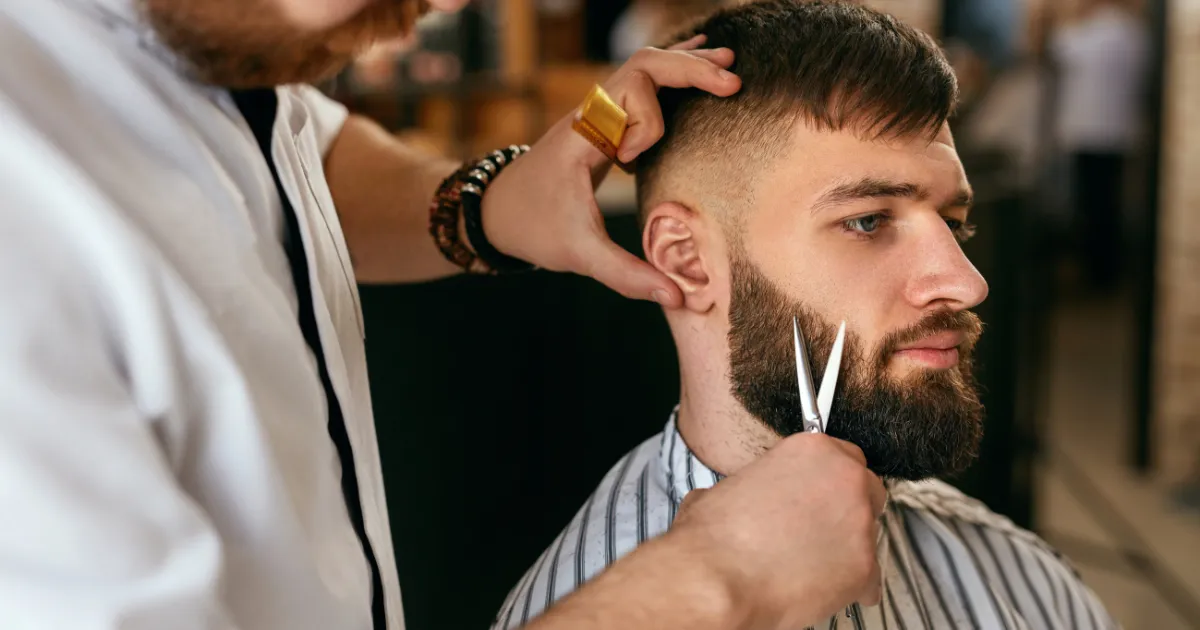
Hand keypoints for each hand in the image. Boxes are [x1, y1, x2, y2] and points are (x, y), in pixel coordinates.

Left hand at [480, 36, 739, 306]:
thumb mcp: (578, 255)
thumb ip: (626, 275)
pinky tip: (699, 70)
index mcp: (584, 133)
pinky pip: (642, 88)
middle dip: (690, 69)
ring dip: (685, 67)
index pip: (628, 87)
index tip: (630, 161)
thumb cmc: (534, 229)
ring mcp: (600, 113)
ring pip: (645, 70)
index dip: (646, 119)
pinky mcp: (607, 123)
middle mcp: (593, 113)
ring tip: (728, 66)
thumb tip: (678, 295)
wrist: (497, 212)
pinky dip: (672, 78)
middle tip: (732, 81)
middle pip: (645, 66)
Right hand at [666, 434, 887, 628]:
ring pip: (869, 535)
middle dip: (847, 510)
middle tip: (820, 529)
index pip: (844, 456)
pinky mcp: (865, 567)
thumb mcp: (729, 486)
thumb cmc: (715, 537)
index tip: (820, 496)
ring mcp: (859, 524)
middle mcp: (845, 480)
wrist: (718, 580)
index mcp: (813, 450)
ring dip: (847, 547)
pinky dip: (851, 586)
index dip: (828, 482)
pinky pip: (869, 579)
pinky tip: (822, 588)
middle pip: (866, 490)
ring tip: (812, 564)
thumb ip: (756, 484)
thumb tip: (748, 497)